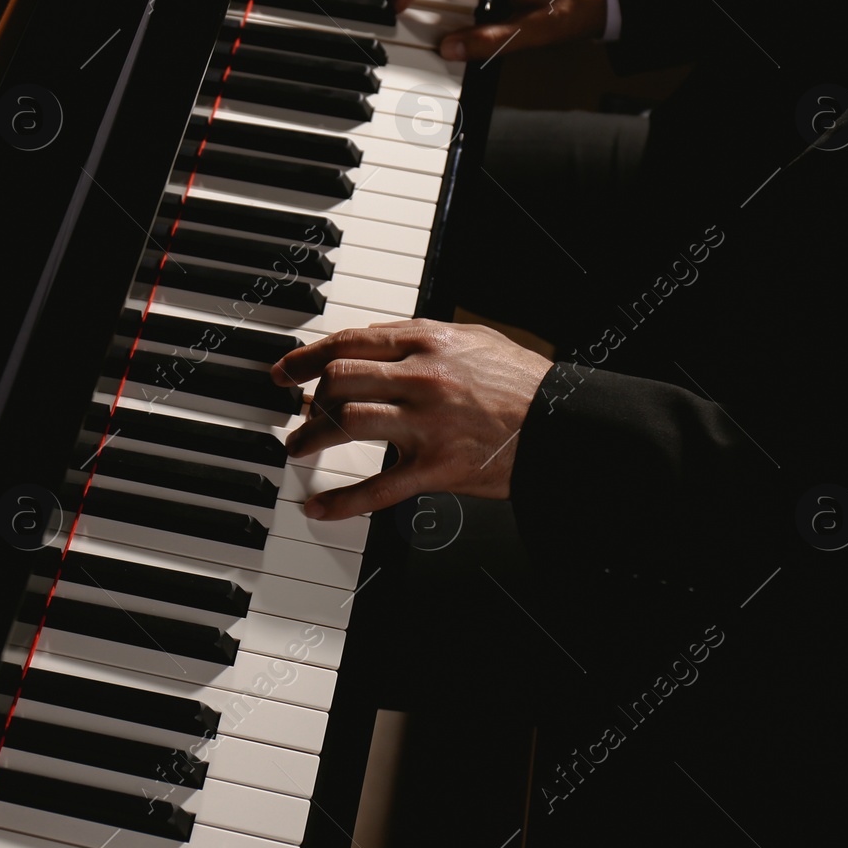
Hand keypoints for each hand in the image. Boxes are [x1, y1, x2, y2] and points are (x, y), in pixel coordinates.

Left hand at [269, 319, 552, 519]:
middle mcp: (421, 377)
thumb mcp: (471, 339)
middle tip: (295, 415)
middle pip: (339, 381)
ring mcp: (426, 423)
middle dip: (308, 401)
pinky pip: (376, 487)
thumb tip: (373, 343)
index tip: (285, 372)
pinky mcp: (436, 467)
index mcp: (426, 342)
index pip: (348, 344)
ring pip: (347, 423)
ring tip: (300, 447)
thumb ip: (421, 339)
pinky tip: (318, 508)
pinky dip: (341, 502)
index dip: (307, 358)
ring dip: (313, 437)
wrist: (562, 423)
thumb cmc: (521, 382)